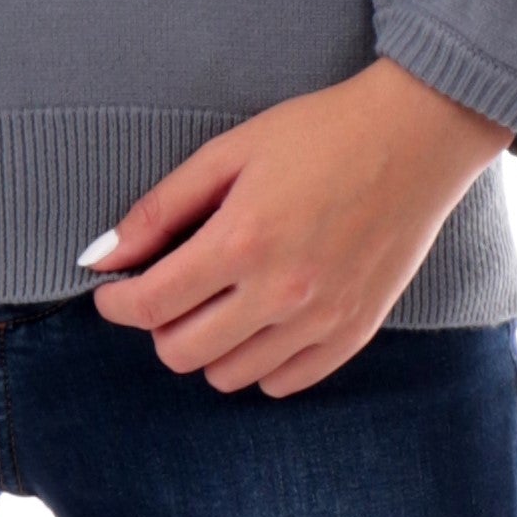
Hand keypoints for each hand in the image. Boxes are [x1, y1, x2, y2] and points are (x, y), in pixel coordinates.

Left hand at [82, 59, 512, 396]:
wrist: (415, 137)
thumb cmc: (318, 134)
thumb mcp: (229, 153)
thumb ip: (160, 208)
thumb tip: (102, 255)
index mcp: (241, 241)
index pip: (150, 305)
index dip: (116, 302)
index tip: (112, 290)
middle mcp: (280, 293)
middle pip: (182, 353)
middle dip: (159, 325)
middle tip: (169, 290)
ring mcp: (321, 320)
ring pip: (229, 377)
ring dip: (208, 346)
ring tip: (219, 300)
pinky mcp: (355, 332)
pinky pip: (283, 383)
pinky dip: (259, 362)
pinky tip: (260, 320)